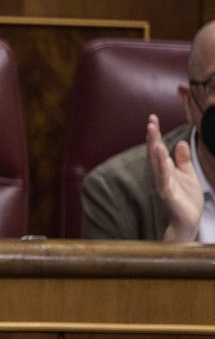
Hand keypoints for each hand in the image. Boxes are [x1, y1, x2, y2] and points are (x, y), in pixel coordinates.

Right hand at [147, 113, 202, 241]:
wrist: (189, 220)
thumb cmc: (186, 199)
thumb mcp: (188, 173)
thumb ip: (183, 159)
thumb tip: (181, 143)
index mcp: (166, 169)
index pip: (159, 148)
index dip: (156, 134)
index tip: (153, 119)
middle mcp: (162, 174)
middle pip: (155, 152)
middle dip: (152, 136)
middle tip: (151, 121)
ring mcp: (163, 183)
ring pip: (156, 161)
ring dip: (154, 145)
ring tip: (152, 131)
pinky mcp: (167, 192)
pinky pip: (163, 175)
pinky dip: (161, 163)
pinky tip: (160, 152)